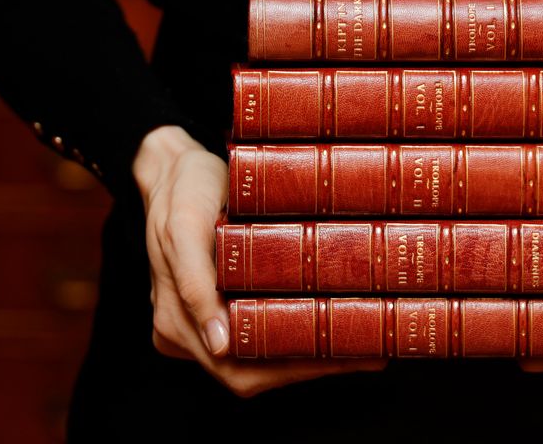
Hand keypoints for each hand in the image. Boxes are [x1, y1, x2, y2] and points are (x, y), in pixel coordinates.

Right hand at [134, 125, 384, 396]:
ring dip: (311, 358)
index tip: (347, 355)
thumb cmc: (182, 191)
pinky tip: (332, 324)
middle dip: (314, 367)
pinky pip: (259, 335)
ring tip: (365, 345)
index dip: (296, 370)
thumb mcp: (184, 226)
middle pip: (256, 373)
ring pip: (262, 361)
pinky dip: (295, 335)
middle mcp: (188, 334)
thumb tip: (219, 347)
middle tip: (371, 354)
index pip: (240, 369)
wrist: (171, 169)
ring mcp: (203, 323)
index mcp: (175, 323)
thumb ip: (194, 284)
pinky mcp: (221, 306)